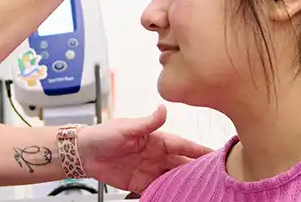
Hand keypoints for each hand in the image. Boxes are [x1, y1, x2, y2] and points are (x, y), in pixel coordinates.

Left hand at [76, 105, 211, 192]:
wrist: (84, 153)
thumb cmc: (103, 135)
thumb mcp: (126, 127)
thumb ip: (148, 122)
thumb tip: (164, 108)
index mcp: (157, 140)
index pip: (184, 145)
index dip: (200, 150)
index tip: (216, 155)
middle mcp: (157, 155)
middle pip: (182, 164)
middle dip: (197, 171)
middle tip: (214, 178)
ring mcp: (150, 170)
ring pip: (173, 178)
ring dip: (185, 184)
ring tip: (200, 191)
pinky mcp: (141, 184)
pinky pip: (159, 190)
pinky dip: (169, 194)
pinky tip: (178, 197)